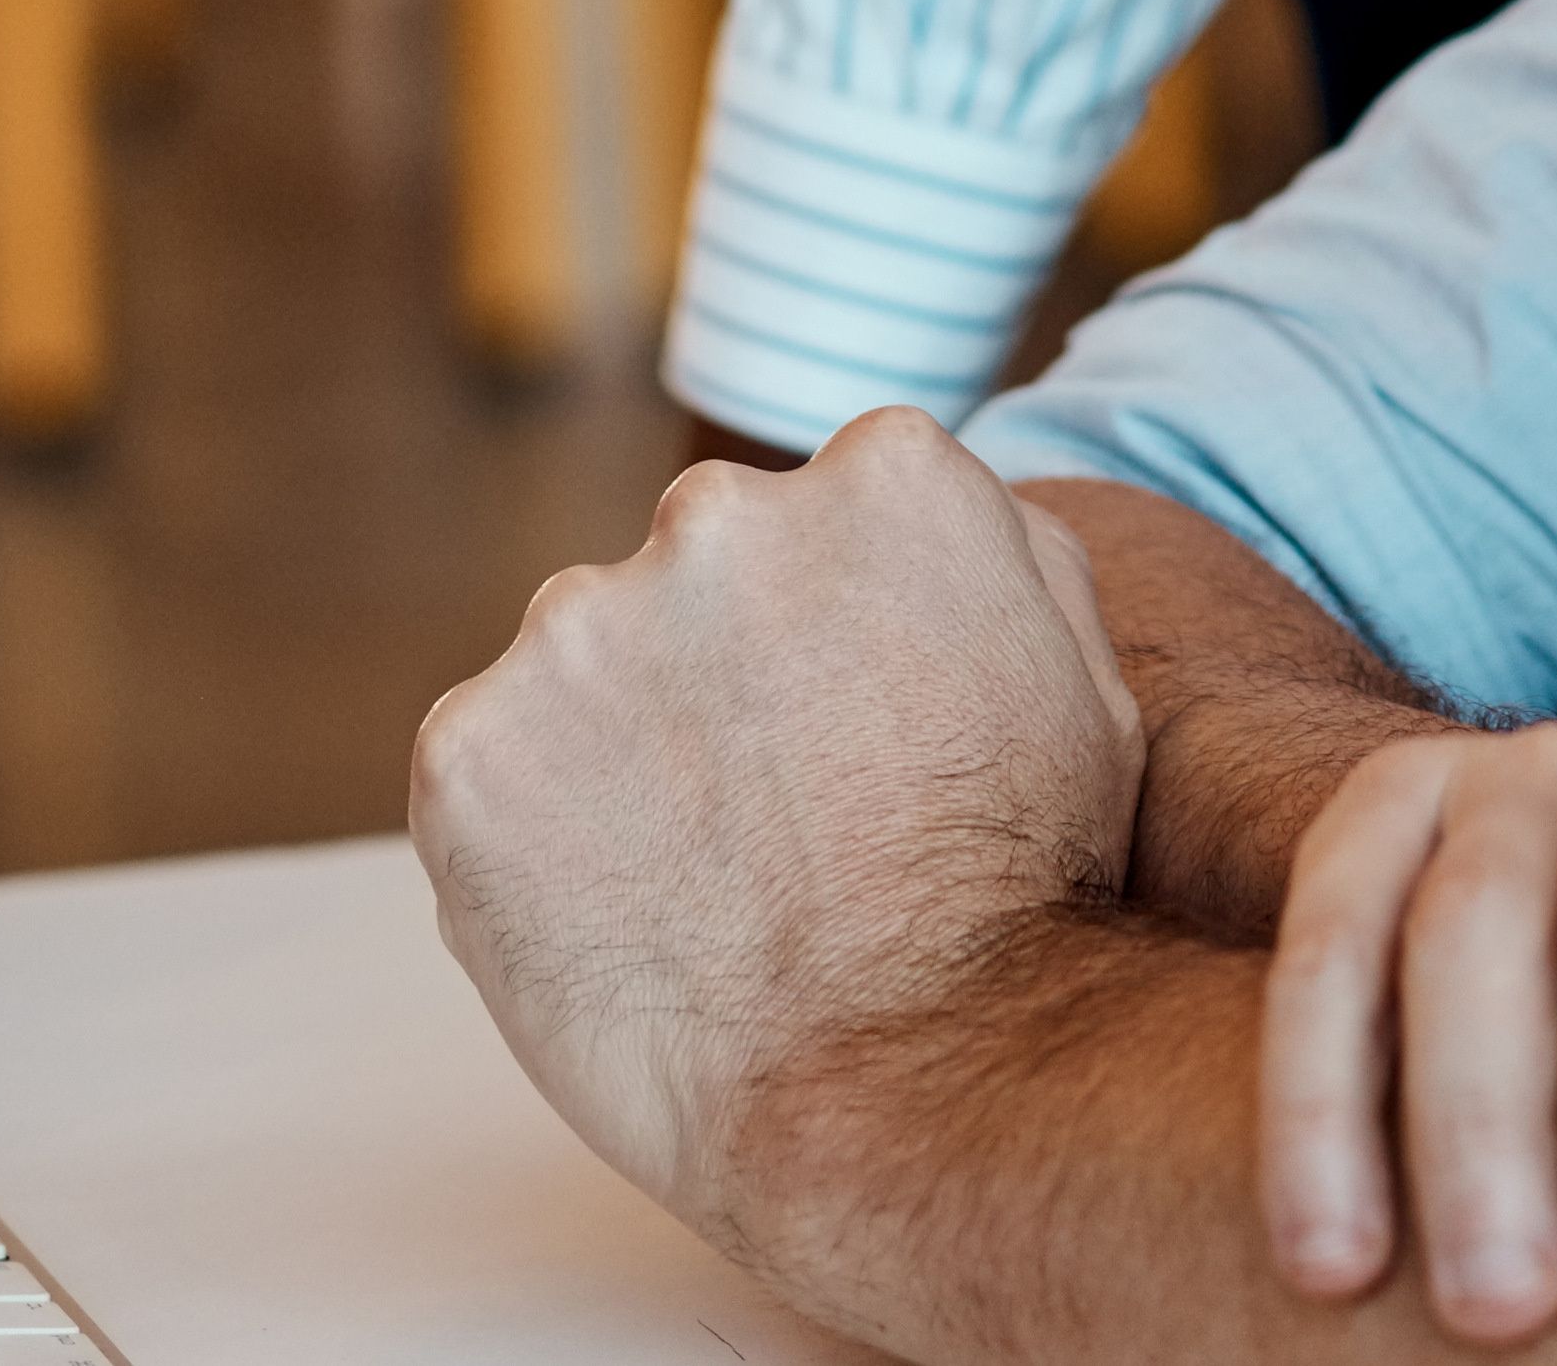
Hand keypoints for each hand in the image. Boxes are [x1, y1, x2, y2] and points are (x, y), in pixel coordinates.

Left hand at [410, 408, 1146, 1233]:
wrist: (909, 1082)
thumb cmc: (1019, 899)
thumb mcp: (1088, 678)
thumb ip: (995, 554)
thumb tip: (905, 520)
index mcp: (885, 475)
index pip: (834, 513)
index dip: (843, 637)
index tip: (859, 734)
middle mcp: (719, 513)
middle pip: (698, 573)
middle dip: (720, 673)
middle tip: (774, 823)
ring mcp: (578, 626)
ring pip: (582, 667)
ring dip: (619, 750)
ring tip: (702, 887)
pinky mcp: (468, 748)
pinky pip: (487, 772)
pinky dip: (530, 842)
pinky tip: (621, 920)